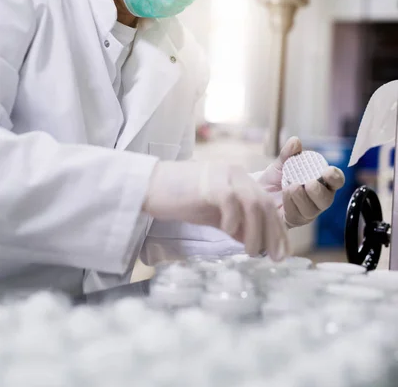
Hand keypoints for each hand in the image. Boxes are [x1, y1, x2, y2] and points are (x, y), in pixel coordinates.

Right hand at [143, 161, 288, 258]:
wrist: (150, 186)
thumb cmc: (181, 200)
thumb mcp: (215, 214)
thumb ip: (235, 224)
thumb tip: (256, 243)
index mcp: (240, 179)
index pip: (267, 204)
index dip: (277, 229)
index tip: (282, 252)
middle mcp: (236, 173)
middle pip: (265, 203)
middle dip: (273, 233)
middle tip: (275, 257)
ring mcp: (222, 175)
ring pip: (252, 202)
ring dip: (256, 231)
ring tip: (251, 251)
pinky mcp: (208, 182)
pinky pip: (230, 200)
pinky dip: (233, 219)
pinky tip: (228, 232)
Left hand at [257, 137, 344, 228]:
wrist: (257, 192)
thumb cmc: (275, 179)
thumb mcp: (281, 164)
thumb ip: (289, 154)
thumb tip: (295, 141)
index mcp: (320, 182)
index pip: (335, 181)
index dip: (335, 177)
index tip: (328, 172)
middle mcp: (317, 199)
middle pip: (327, 199)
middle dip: (319, 191)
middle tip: (309, 183)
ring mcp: (307, 212)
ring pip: (312, 210)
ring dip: (301, 197)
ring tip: (291, 186)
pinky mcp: (295, 221)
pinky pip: (297, 215)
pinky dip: (290, 203)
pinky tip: (284, 195)